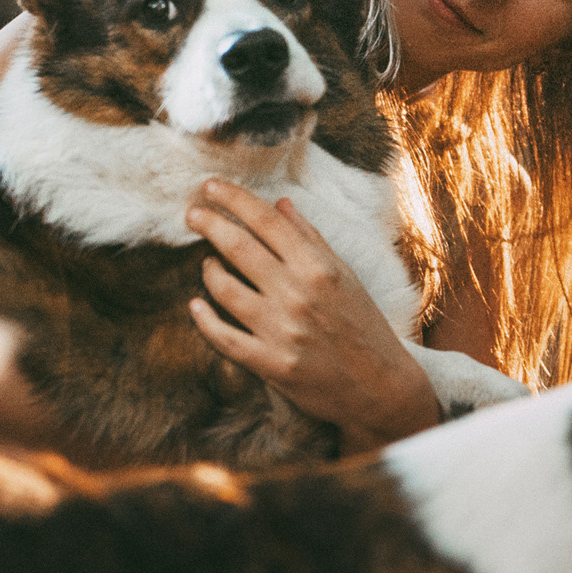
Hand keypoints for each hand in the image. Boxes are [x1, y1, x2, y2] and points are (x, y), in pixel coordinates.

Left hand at [184, 178, 440, 452]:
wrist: (380, 386)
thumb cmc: (364, 325)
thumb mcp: (346, 274)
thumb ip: (311, 239)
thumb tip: (280, 204)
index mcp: (319, 267)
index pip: (267, 221)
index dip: (234, 199)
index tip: (211, 186)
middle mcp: (298, 294)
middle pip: (239, 247)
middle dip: (209, 224)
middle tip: (191, 214)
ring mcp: (282, 330)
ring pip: (225, 289)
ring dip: (209, 271)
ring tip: (207, 263)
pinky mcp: (270, 364)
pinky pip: (224, 337)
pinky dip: (204, 319)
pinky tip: (196, 306)